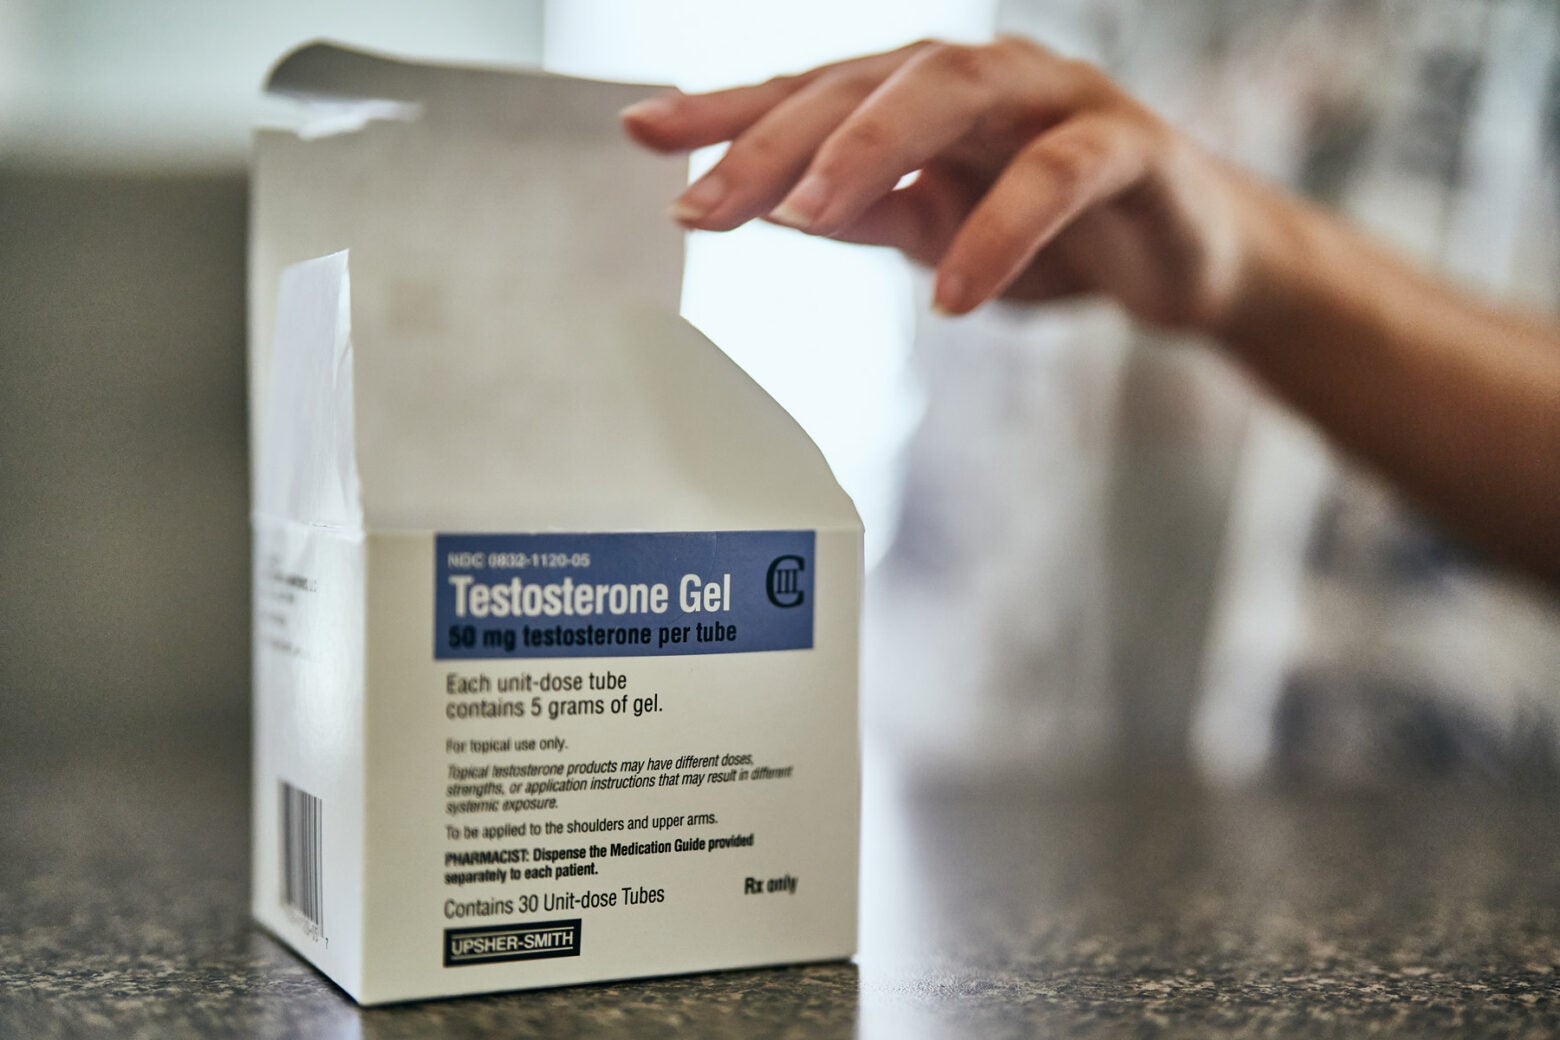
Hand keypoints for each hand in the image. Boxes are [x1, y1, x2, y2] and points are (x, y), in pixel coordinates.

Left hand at [621, 37, 1251, 330]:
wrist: (1191, 258)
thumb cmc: (1057, 235)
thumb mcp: (938, 230)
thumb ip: (865, 213)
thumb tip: (774, 209)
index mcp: (928, 98)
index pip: (812, 93)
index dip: (727, 110)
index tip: (640, 132)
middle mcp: (983, 78)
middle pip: (865, 82)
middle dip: (777, 140)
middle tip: (705, 202)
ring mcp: (1057, 98)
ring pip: (954, 93)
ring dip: (872, 152)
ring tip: (806, 218)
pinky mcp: (1128, 147)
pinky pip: (1058, 175)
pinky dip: (1000, 230)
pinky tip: (950, 292)